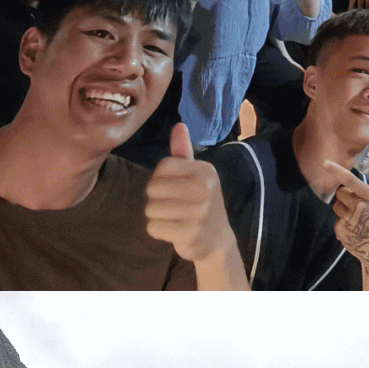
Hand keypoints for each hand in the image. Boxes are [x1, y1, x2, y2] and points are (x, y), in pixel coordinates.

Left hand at [145, 123, 236, 264]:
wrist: (217, 241)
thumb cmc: (201, 204)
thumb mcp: (197, 176)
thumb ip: (183, 153)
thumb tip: (179, 126)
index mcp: (205, 171)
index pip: (162, 166)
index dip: (160, 179)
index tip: (175, 190)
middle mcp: (205, 189)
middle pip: (152, 188)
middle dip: (157, 200)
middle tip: (175, 208)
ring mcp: (199, 212)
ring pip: (150, 209)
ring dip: (158, 217)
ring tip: (176, 219)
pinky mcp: (189, 233)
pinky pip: (153, 227)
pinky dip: (159, 232)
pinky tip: (175, 232)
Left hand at [325, 160, 368, 287]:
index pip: (350, 180)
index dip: (336, 170)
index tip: (325, 163)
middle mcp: (359, 206)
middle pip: (340, 192)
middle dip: (345, 196)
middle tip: (357, 205)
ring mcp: (349, 219)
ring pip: (336, 205)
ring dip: (342, 208)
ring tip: (356, 217)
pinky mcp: (340, 229)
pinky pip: (335, 218)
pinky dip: (342, 221)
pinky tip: (353, 227)